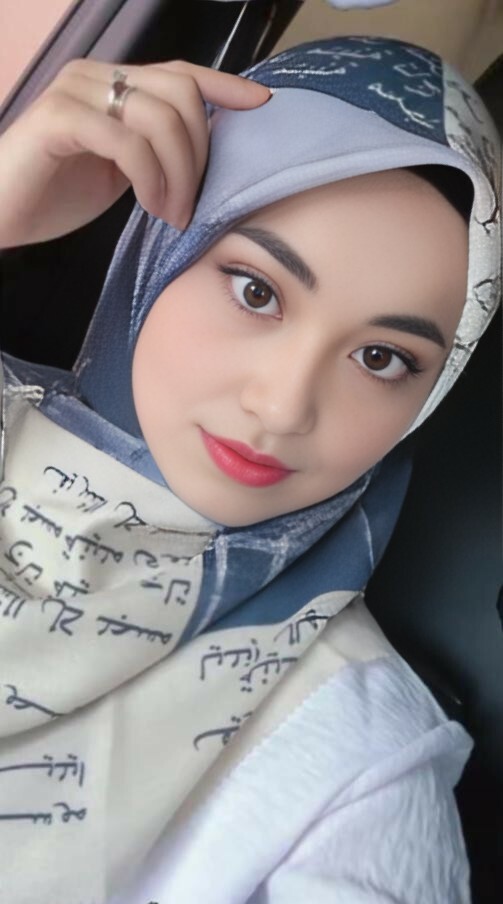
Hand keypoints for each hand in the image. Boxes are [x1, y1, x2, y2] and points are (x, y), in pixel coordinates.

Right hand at [0, 59, 269, 247]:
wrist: (0, 212)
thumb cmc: (55, 191)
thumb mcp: (120, 169)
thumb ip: (153, 149)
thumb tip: (202, 155)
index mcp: (114, 83)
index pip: (180, 73)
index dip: (225, 85)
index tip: (261, 104)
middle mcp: (97, 76)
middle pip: (181, 95)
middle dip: (199, 156)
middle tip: (190, 206)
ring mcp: (76, 92)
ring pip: (159, 118)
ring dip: (179, 175)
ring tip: (171, 214)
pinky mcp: (58, 119)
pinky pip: (127, 141)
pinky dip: (150, 177)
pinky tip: (148, 205)